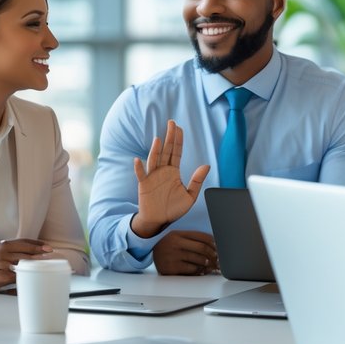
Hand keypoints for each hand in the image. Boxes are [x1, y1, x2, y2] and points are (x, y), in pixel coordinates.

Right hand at [0, 239, 53, 291]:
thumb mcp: (1, 253)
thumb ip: (15, 251)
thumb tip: (36, 253)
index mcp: (4, 245)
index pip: (24, 242)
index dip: (38, 244)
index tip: (49, 248)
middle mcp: (2, 252)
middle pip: (26, 252)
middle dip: (40, 254)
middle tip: (51, 256)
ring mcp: (1, 264)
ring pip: (23, 264)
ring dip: (35, 266)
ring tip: (45, 267)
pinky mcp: (0, 276)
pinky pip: (16, 277)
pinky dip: (25, 277)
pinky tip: (32, 278)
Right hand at [131, 120, 210, 237]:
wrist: (159, 220)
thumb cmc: (173, 208)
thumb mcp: (190, 196)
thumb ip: (197, 181)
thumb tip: (206, 165)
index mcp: (173, 171)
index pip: (176, 152)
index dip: (178, 140)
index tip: (179, 128)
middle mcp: (162, 171)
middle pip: (166, 151)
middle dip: (169, 137)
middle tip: (171, 123)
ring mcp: (152, 177)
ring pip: (154, 160)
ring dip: (155, 150)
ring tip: (159, 139)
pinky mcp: (144, 185)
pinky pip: (141, 175)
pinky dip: (139, 168)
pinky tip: (137, 160)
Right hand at [152, 231, 218, 275]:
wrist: (149, 257)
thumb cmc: (166, 248)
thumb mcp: (176, 238)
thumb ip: (192, 239)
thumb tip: (213, 245)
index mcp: (178, 234)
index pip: (202, 236)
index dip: (214, 243)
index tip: (219, 248)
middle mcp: (175, 243)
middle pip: (202, 248)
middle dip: (214, 255)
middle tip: (218, 260)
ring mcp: (172, 255)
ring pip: (198, 259)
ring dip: (208, 264)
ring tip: (212, 266)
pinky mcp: (171, 268)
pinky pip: (192, 269)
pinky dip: (199, 271)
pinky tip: (201, 270)